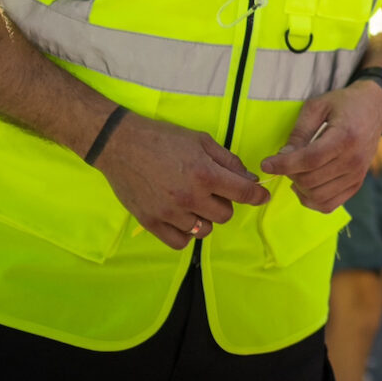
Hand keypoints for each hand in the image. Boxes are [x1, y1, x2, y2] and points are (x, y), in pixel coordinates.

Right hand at [93, 112, 270, 250]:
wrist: (120, 144)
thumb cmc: (163, 138)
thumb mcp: (201, 140)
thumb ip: (227, 161)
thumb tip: (249, 178)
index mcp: (205, 174)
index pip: (243, 193)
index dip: (256, 196)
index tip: (260, 197)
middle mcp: (190, 197)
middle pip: (225, 215)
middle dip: (225, 202)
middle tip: (213, 190)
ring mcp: (170, 213)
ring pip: (205, 230)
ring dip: (205, 217)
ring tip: (193, 202)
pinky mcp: (151, 223)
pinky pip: (180, 242)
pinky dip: (186, 233)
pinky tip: (182, 218)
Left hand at [262, 77, 381, 212]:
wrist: (374, 109)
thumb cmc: (344, 104)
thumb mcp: (318, 107)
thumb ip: (299, 132)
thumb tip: (283, 156)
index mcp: (345, 137)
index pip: (309, 159)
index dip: (284, 164)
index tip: (266, 164)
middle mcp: (353, 160)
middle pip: (311, 180)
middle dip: (289, 173)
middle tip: (283, 162)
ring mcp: (357, 175)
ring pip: (317, 196)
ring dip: (299, 187)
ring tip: (295, 172)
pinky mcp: (356, 184)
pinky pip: (328, 205)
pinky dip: (311, 200)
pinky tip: (305, 186)